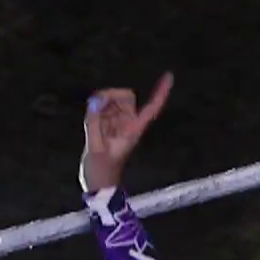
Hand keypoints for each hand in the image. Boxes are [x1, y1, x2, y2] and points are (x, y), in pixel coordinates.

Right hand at [80, 73, 173, 191]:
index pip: (152, 107)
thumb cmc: (102, 171)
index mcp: (134, 129)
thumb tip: (94, 100)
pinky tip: (90, 122)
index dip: (161, 92)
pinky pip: (100, 107)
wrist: (97, 183)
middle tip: (96, 106)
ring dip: (100, 104)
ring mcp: (117, 122)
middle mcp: (128, 123)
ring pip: (111, 99)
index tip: (169, 76)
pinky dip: (94, 109)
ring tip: (92, 123)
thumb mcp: (95, 147)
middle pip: (126, 96)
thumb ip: (94, 122)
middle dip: (111, 96)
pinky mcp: (105, 124)